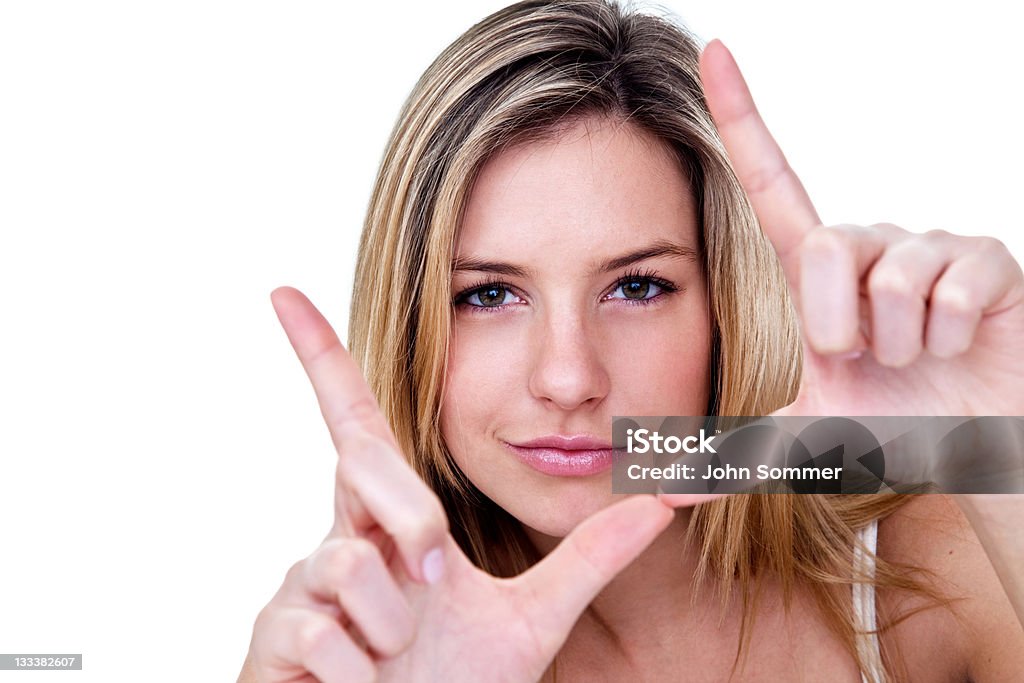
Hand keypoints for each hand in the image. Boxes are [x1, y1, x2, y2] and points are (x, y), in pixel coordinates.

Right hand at [241, 287, 673, 682]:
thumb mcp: (531, 621)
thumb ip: (591, 558)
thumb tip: (666, 501)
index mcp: (391, 524)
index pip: (357, 426)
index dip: (321, 357)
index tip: (284, 291)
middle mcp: (339, 540)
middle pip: (362, 466)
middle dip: (409, 517)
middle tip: (437, 571)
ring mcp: (297, 589)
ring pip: (348, 567)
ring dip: (392, 628)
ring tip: (398, 659)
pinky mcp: (270, 641)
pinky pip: (319, 633)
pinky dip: (358, 673)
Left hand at [659, 40, 1023, 506]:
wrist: (974, 445)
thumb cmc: (890, 426)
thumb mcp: (805, 438)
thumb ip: (736, 461)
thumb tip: (659, 491)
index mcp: (815, 270)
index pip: (771, 179)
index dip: (742, 115)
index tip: (712, 51)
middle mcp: (866, 243)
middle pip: (828, 245)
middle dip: (841, 326)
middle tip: (865, 358)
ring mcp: (928, 247)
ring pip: (891, 274)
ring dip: (898, 341)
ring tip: (914, 355)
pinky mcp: (988, 259)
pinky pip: (954, 284)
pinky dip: (950, 334)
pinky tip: (959, 341)